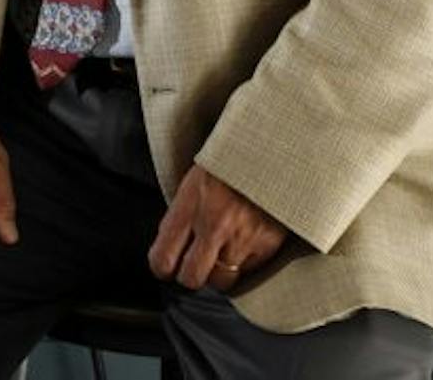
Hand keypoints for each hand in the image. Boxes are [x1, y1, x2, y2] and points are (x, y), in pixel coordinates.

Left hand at [148, 164, 286, 291]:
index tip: (167, 265)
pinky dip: (245, 262)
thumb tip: (170, 250)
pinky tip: (246, 241)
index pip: (162, 258)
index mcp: (189, 206)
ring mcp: (242, 238)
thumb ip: (182, 217)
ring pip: (222, 281)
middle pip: (191, 278)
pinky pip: (249, 271)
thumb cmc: (229, 163)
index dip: (162, 266)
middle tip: (196, 264)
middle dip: (190, 275)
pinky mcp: (267, 245)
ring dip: (220, 272)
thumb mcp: (194, 182)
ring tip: (224, 252)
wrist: (270, 151)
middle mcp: (213, 225)